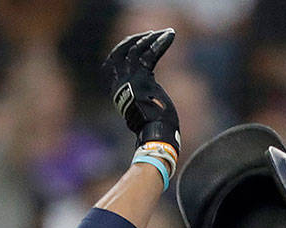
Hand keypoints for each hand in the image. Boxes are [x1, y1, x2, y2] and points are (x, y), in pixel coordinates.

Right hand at [102, 29, 179, 151]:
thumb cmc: (155, 128)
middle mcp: (120, 84)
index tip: (140, 42)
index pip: (115, 62)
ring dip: (150, 38)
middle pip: (120, 52)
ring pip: (135, 50)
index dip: (126, 49)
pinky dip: (160, 43)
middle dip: (133, 40)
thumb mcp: (144, 109)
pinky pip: (150, 55)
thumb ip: (141, 97)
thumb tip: (149, 96)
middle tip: (149, 34)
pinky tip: (170, 35)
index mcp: (118, 91)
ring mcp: (130, 81)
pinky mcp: (143, 80)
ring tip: (164, 33)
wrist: (156, 136)